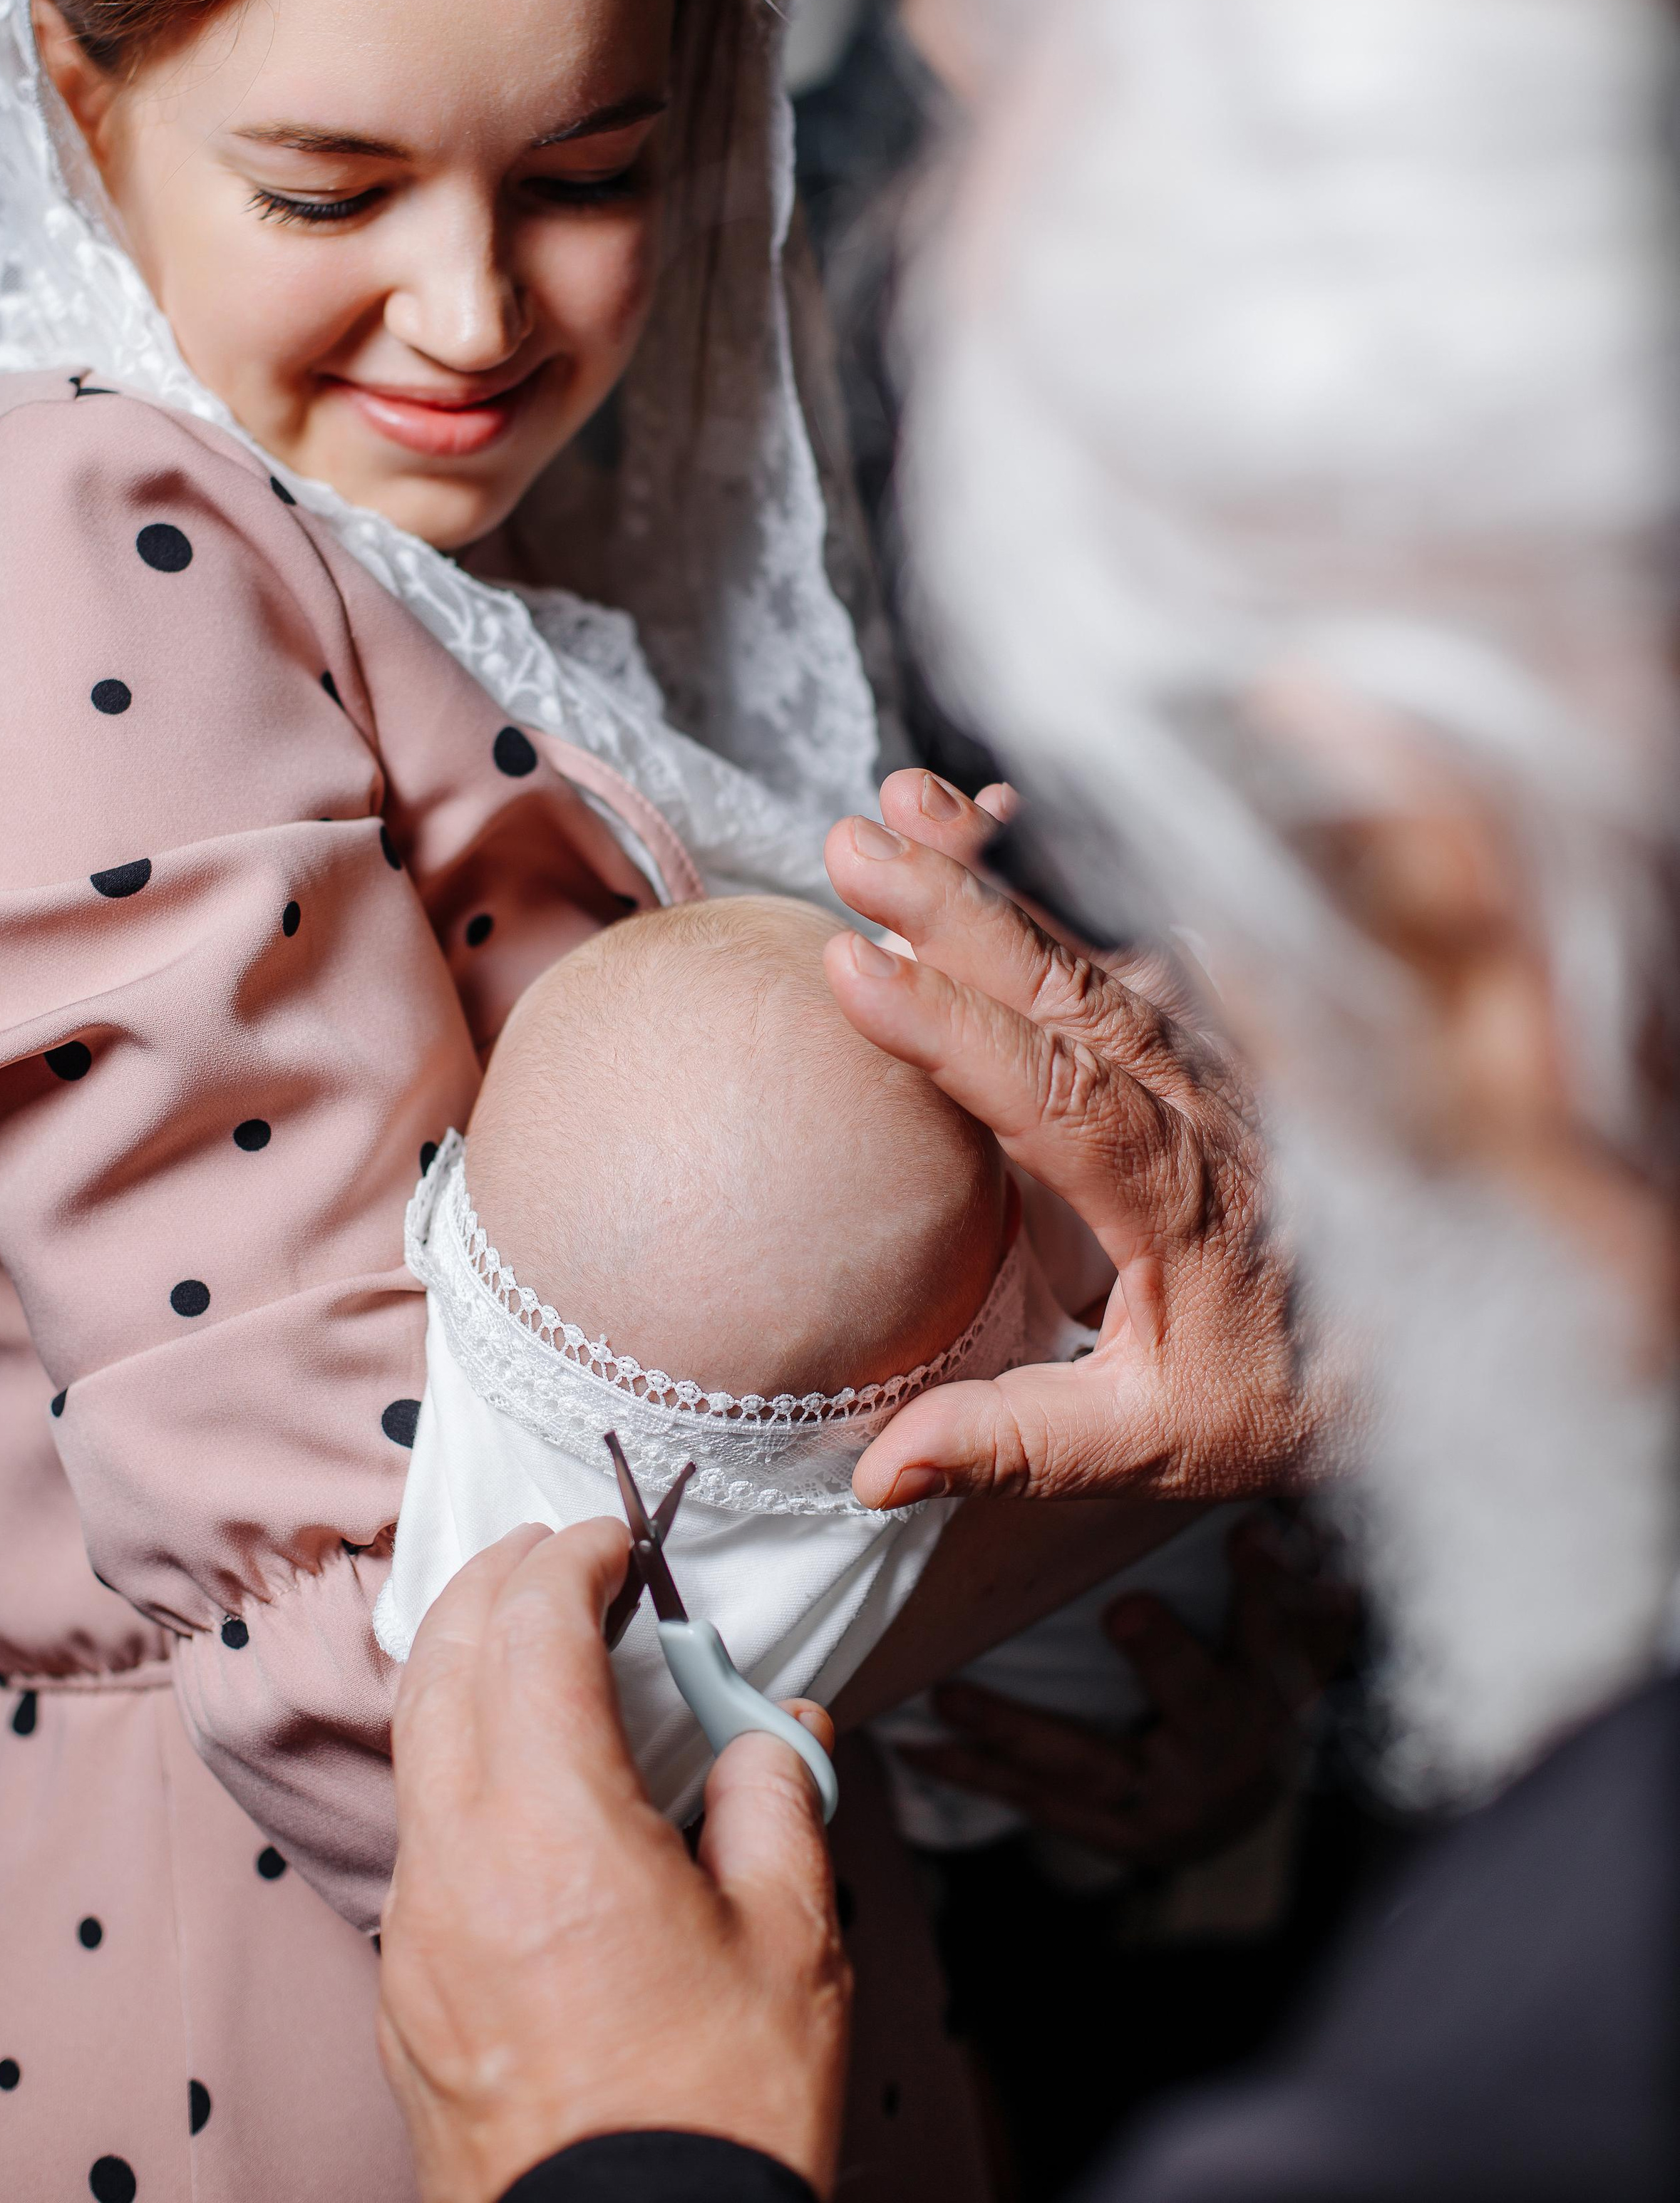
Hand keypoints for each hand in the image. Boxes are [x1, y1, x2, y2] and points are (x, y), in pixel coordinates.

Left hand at [379, 1521, 850, 2202]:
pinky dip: (457, 1763)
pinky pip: (419, 1836)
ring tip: (522, 1638)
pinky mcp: (404, 1992)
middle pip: (439, 1664)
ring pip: (414, 1748)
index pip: (531, 1633)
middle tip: (546, 1549)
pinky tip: (517, 1778)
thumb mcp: (793, 1941)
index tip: (611, 1537)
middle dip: (489, 1582)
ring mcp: (414, 1932)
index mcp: (554, 1833)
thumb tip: (770, 1726)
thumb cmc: (715, 2116)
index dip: (571, 1561)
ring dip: (462, 1666)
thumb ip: (778, 1799)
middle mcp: (456, 1865)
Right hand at [824, 771, 1319, 1508]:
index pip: (1068, 1102)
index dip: (959, 1035)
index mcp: (1190, 1203)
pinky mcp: (1202, 1035)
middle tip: (855, 846)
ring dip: (990, 877)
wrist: (1421, 1338)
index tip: (857, 972)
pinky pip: (1121, 944)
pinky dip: (1046, 883)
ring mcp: (1208, 1059)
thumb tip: (876, 1470)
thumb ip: (1018, 1443)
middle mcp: (1204, 1108)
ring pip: (1092, 952)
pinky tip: (982, 821)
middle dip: (957, 910)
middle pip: (1075, 993)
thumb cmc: (1282, 1388)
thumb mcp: (1158, 1444)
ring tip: (893, 806)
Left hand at [898, 1518, 1357, 1867]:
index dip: (1268, 1582)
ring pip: (1090, 1762)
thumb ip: (1266, 1571)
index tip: (1250, 1534)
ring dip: (1018, 1726)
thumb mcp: (1270, 1629)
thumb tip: (1260, 1502)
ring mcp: (1164, 1804)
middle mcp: (1224, 1750)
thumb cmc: (1246, 1686)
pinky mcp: (1110, 1830)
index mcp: (1268, 1687)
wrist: (1236, 1798)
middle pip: (1199, 1700)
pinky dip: (972, 1772)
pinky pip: (1036, 1800)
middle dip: (1163, 1655)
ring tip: (953, 1694)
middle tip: (1128, 1611)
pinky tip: (914, 1745)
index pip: (1274, 1626)